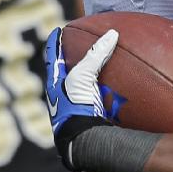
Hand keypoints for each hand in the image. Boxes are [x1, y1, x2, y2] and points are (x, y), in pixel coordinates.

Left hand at [43, 25, 118, 165]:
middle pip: (64, 71)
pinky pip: (100, 100)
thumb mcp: (83, 76)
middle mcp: (62, 95)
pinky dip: (109, 92)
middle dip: (70, 59)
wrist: (84, 140)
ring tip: (101, 64)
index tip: (57, 31)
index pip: (52, 56)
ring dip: (91, 76)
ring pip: (82, 86)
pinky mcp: (89, 117)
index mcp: (54, 84)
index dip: (54, 42)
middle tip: (77, 44)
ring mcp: (76, 107)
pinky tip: (120, 90)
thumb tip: (111, 34)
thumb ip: (96, 55)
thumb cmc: (76, 107)